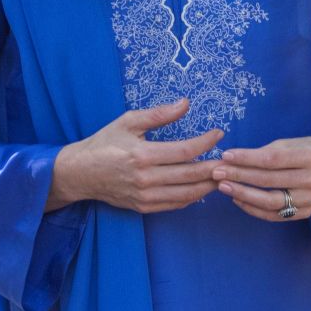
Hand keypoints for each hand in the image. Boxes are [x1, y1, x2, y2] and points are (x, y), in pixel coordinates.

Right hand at [49, 100, 223, 212]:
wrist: (81, 173)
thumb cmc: (105, 143)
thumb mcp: (128, 122)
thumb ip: (159, 114)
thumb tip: (185, 103)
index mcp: (143, 154)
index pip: (185, 150)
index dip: (206, 142)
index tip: (218, 134)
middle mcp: (146, 178)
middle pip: (191, 175)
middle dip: (215, 167)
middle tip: (229, 159)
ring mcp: (146, 196)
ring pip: (187, 194)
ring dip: (209, 185)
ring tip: (222, 175)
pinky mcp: (144, 207)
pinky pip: (176, 204)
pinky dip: (192, 197)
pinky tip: (202, 187)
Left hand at [211, 137, 310, 218]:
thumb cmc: (310, 152)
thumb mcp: (294, 143)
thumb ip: (269, 151)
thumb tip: (236, 158)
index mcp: (308, 157)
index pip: (272, 159)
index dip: (247, 158)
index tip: (226, 156)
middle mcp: (310, 180)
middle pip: (269, 180)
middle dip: (239, 176)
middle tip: (216, 172)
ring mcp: (308, 200)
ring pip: (270, 201)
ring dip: (243, 194)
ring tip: (223, 187)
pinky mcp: (304, 213)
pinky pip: (274, 215)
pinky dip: (253, 209)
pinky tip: (238, 199)